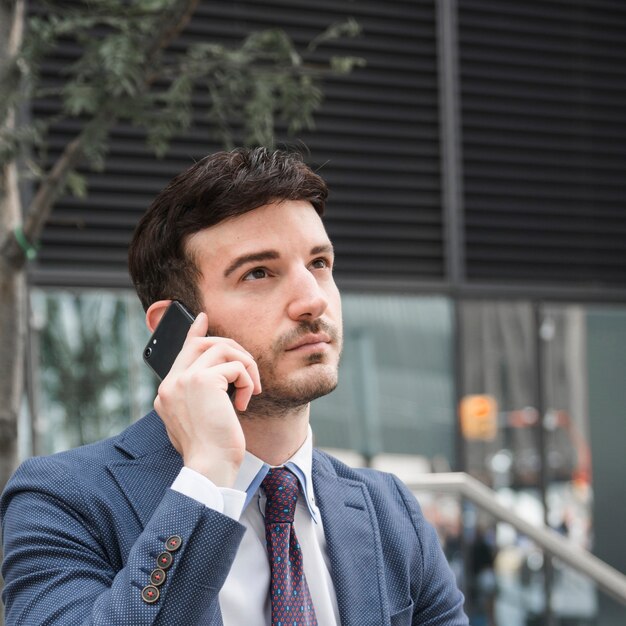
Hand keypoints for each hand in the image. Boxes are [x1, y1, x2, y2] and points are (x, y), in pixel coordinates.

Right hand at [153, 312, 261, 486]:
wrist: (210, 467)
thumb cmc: (210, 449)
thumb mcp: (200, 418)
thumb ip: (201, 394)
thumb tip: (221, 375)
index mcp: (167, 392)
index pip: (182, 352)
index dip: (195, 333)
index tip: (202, 319)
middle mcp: (171, 383)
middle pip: (204, 343)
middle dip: (233, 350)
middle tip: (248, 369)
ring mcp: (184, 379)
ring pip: (223, 348)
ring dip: (245, 366)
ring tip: (251, 390)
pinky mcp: (203, 380)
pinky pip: (236, 366)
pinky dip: (248, 382)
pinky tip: (244, 403)